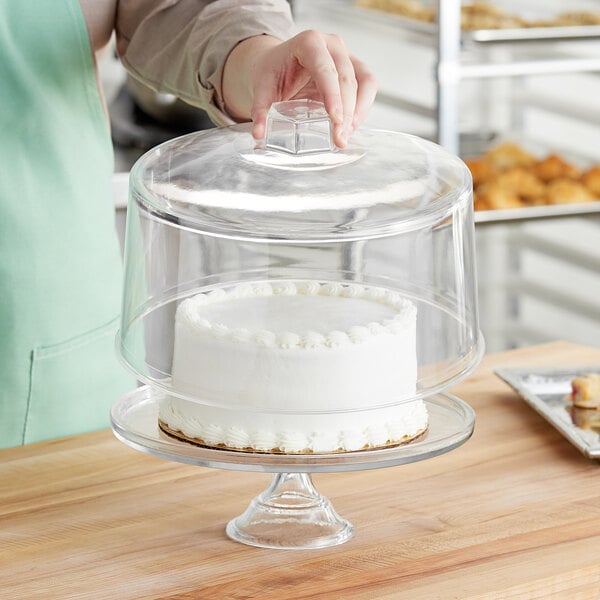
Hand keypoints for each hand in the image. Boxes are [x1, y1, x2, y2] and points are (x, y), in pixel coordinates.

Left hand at [222, 30, 377, 147]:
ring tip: (346, 136)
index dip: (333, 95)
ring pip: (363, 82)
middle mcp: (331, 45)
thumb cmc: (272, 72)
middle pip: (347, 78)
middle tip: (339, 138)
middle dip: (346, 112)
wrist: (278, 63)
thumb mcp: (262, 88)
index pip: (326, 69)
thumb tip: (259, 135)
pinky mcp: (354, 67)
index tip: (335, 119)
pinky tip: (352, 127)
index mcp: (308, 42)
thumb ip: (260, 110)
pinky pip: (368, 86)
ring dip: (358, 112)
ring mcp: (346, 55)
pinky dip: (363, 108)